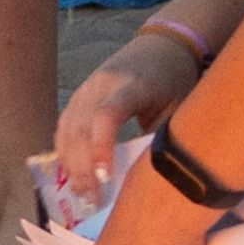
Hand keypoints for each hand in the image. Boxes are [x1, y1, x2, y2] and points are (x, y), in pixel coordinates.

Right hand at [48, 28, 207, 188]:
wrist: (164, 45)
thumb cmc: (176, 80)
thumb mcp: (178, 109)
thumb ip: (160, 139)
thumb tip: (144, 180)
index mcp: (132, 85)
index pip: (107, 115)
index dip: (101, 147)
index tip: (105, 178)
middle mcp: (102, 84)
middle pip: (81, 127)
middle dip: (83, 167)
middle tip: (92, 200)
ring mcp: (87, 88)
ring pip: (67, 128)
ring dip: (71, 164)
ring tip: (82, 193)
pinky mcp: (79, 95)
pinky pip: (65, 125)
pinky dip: (66, 151)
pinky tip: (73, 173)